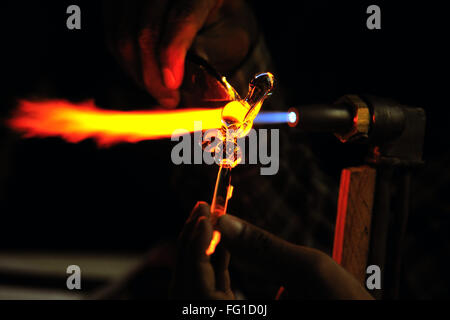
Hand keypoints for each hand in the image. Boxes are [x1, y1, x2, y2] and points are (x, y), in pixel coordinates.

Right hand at [103, 0, 257, 107]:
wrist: (211, 17)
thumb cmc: (223, 30)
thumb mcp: (229, 42)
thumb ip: (209, 56)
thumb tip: (180, 80)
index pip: (181, 16)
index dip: (172, 53)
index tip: (172, 85)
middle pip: (145, 28)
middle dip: (152, 73)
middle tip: (167, 99)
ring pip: (122, 35)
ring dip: (138, 72)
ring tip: (158, 89)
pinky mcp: (119, 3)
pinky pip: (111, 37)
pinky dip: (126, 63)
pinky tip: (144, 75)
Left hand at [171, 202, 373, 298]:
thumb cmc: (348, 307)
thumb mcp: (312, 271)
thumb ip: (264, 246)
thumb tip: (223, 220)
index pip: (196, 288)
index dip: (194, 245)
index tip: (203, 211)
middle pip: (190, 290)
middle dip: (192, 245)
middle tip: (202, 209)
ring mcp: (237, 319)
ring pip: (201, 292)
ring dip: (201, 254)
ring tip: (210, 221)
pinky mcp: (245, 317)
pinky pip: (217, 296)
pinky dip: (216, 269)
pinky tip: (224, 245)